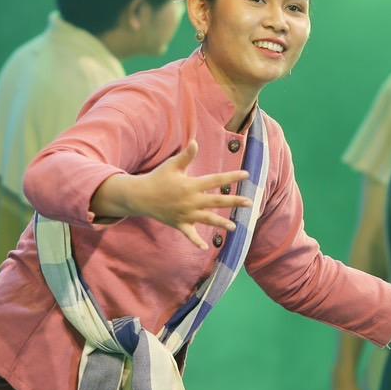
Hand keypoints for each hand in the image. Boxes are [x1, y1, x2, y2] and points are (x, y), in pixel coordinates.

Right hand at [124, 140, 251, 249]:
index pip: (216, 180)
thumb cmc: (158, 178)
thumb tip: (195, 142)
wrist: (140, 196)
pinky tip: (205, 247)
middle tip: (250, 203)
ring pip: (207, 219)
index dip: (231, 177)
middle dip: (234, 202)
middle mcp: (191, 201)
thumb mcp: (172, 166)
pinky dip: (196, 241)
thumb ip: (186, 156)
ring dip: (221, 223)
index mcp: (191, 185)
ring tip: (234, 227)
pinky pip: (189, 234)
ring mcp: (185, 214)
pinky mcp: (179, 224)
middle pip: (217, 202)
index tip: (246, 175)